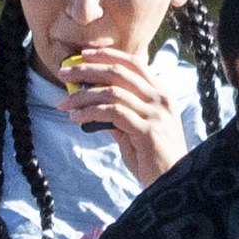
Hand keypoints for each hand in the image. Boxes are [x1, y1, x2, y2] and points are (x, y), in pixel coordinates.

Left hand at [58, 47, 187, 185]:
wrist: (175, 184)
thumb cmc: (153, 159)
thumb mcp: (136, 130)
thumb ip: (119, 115)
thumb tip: (94, 104)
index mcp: (161, 93)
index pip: (133, 62)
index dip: (107, 55)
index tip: (83, 54)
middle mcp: (160, 98)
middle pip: (119, 72)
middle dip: (88, 69)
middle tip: (64, 73)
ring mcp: (156, 113)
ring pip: (112, 92)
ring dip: (83, 96)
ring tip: (64, 103)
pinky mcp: (147, 130)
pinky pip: (112, 113)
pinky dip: (90, 113)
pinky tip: (76, 118)